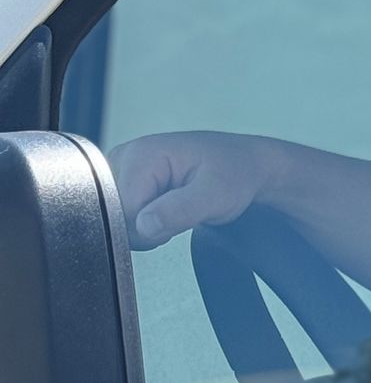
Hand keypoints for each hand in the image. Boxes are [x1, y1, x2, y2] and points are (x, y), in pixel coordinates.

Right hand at [108, 131, 271, 250]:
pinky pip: (124, 214)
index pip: (121, 210)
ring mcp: (123, 168)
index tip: (177, 221)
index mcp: (142, 154)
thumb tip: (144, 225)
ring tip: (176, 209)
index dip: (148, 228)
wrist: (244, 166)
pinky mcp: (127, 180)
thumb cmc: (234, 174)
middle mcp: (125, 157)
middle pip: (115, 214)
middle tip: (180, 214)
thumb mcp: (215, 195)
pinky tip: (166, 210)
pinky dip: (146, 221)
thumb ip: (179, 211)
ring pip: (118, 217)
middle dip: (147, 227)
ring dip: (148, 225)